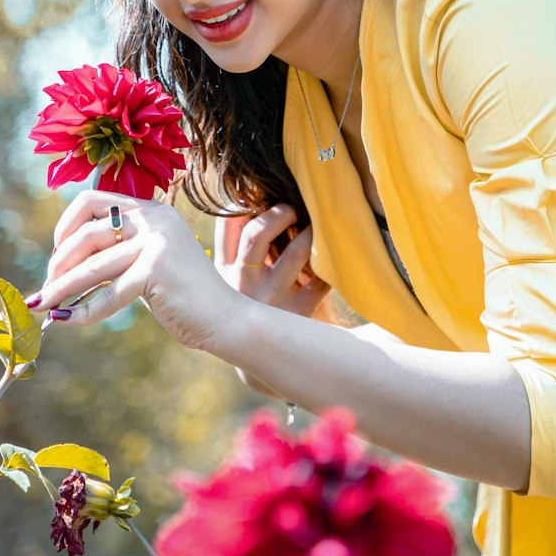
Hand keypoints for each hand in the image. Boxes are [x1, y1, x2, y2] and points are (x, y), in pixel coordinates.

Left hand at [29, 191, 239, 353]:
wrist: (226, 319)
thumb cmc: (183, 297)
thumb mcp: (149, 262)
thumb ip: (118, 253)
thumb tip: (63, 261)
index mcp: (152, 210)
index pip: (92, 200)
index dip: (65, 225)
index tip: (57, 254)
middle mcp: (154, 219)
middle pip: (86, 233)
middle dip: (59, 263)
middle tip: (47, 288)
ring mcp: (157, 242)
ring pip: (92, 266)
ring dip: (60, 288)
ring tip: (41, 306)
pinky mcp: (157, 269)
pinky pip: (108, 294)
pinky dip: (83, 311)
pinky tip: (65, 320)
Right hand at [214, 204, 329, 318]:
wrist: (257, 359)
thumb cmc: (243, 303)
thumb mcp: (223, 279)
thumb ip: (229, 245)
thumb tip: (241, 197)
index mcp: (224, 270)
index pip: (227, 226)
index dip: (242, 203)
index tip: (257, 196)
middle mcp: (244, 282)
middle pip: (257, 235)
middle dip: (278, 213)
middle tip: (292, 208)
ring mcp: (272, 298)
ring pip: (296, 253)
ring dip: (310, 233)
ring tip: (316, 225)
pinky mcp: (298, 312)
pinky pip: (321, 280)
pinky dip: (329, 265)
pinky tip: (331, 257)